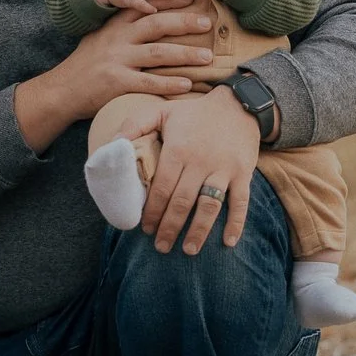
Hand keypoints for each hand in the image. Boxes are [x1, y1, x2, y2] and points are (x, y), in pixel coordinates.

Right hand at [15, 7, 216, 151]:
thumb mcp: (100, 37)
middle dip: (185, 22)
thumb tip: (148, 15)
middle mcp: (118, 39)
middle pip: (157, 25)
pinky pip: (149, 81)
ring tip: (207, 57)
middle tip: (207, 23)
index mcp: (116, 26)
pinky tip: (187, 85)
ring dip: (186, 54)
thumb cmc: (85, 64)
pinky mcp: (118, 83)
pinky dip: (169, 83)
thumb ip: (121, 26)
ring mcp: (118, 60)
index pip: (146, 6)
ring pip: (158, 53)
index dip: (170, 0)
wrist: (63, 89)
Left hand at [140, 85, 257, 254]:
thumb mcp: (161, 111)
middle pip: (182, 201)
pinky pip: (241, 202)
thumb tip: (112, 144)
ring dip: (199, 230)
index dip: (152, 210)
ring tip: (189, 250)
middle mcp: (201, 162)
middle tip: (160, 246)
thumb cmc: (194, 112)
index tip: (145, 228)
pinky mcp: (243, 173)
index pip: (161, 187)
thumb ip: (134, 125)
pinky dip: (236, 223)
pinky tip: (228, 242)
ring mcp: (224, 169)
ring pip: (210, 206)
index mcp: (178, 150)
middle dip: (169, 227)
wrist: (239, 104)